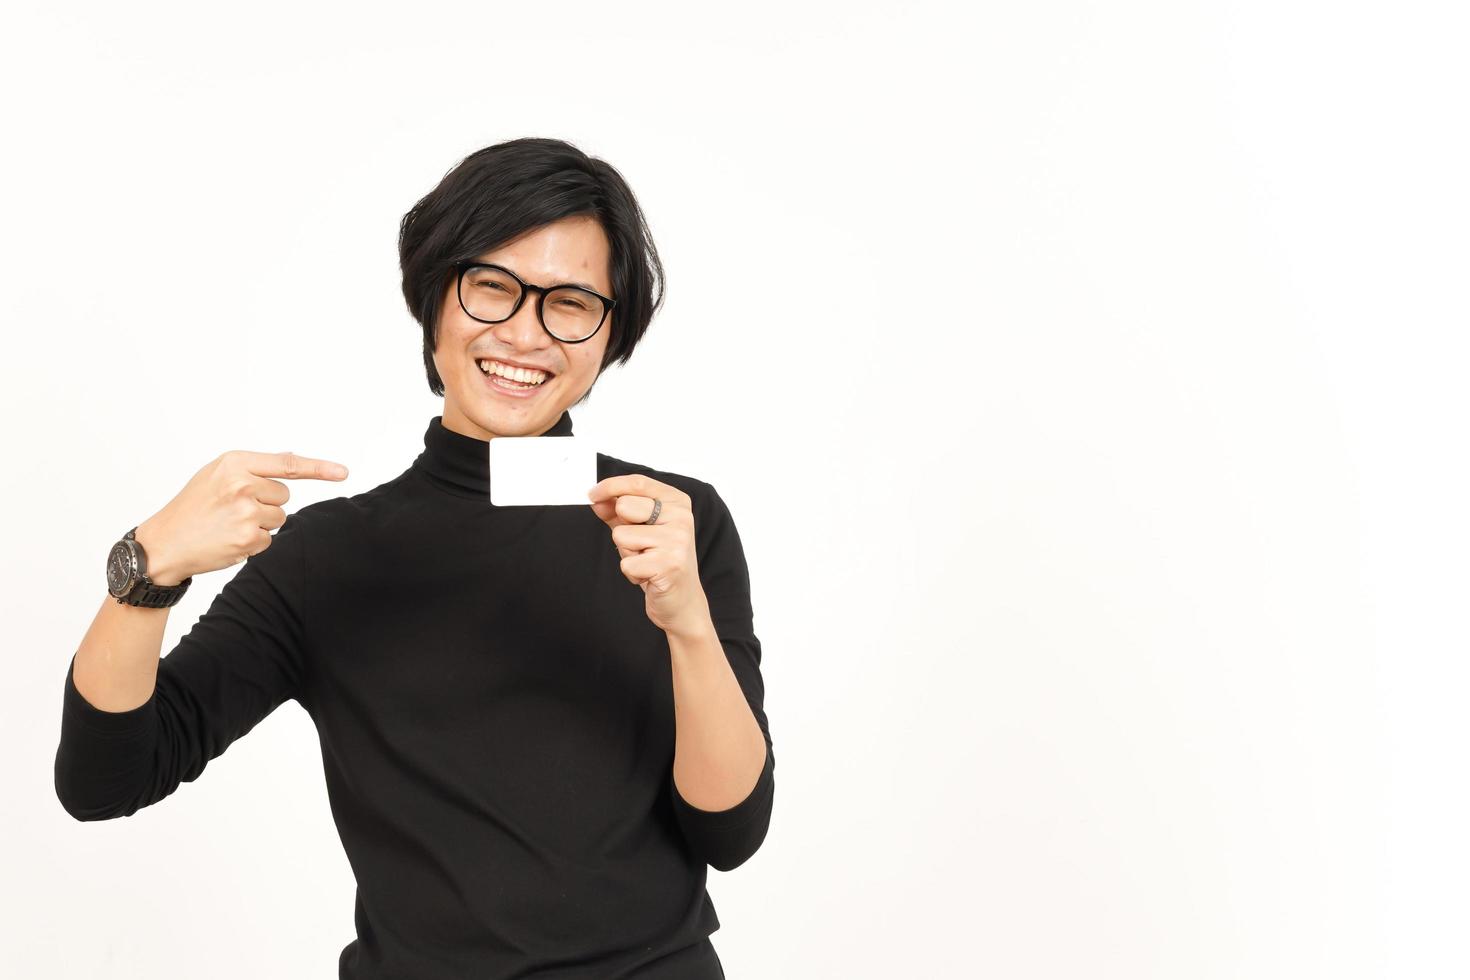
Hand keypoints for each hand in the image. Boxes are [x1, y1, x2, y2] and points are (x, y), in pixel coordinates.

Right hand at [136, 450, 349, 584]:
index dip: (319, 468)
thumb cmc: (192, 507)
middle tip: (233, 509)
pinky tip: (229, 539)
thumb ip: (252, 468)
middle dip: (265, 502)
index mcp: (234, 463)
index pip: (287, 464)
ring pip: (278, 517)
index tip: (343, 472)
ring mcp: (247, 512)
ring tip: (228, 524)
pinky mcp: (249, 538)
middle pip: (283, 494)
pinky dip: (254, 542)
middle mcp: (242, 484)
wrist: (164, 543)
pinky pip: (270, 538)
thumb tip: (292, 462)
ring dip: (260, 523)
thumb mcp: (215, 475)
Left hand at [587, 474, 709, 635]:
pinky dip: (631, 573)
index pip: (638, 483)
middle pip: (625, 506)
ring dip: (627, 553)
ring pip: (621, 535)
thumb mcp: (640, 531)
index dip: (610, 486)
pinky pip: (626, 563)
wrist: (682, 601)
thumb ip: (618, 513)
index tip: (592, 494)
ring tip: (646, 562)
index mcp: (678, 503)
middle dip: (622, 529)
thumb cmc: (661, 562)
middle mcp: (681, 518)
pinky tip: (649, 576)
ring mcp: (677, 541)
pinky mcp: (668, 565)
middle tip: (640, 546)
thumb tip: (597, 499)